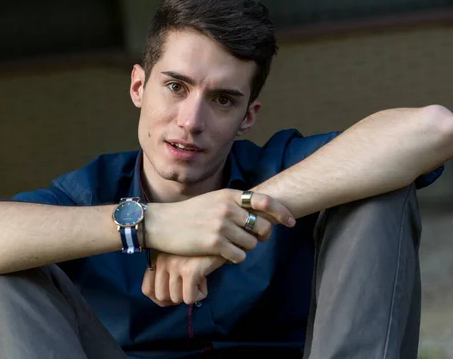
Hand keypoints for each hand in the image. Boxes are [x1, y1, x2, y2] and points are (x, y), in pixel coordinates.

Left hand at [142, 253, 225, 305]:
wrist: (221, 236)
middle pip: (161, 297)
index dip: (160, 299)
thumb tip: (165, 300)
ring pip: (176, 299)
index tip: (174, 295)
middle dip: (177, 298)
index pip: (147, 289)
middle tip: (190, 287)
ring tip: (199, 278)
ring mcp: (174, 265)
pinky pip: (189, 298)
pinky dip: (200, 295)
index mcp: (156, 256)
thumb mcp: (177, 257)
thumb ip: (167, 273)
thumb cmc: (200, 249)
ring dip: (191, 294)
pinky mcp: (189, 271)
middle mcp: (162, 260)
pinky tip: (205, 280)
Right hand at [145, 189, 293, 262]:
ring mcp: (221, 226)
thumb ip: (234, 205)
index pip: (264, 201)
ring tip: (229, 246)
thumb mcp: (212, 200)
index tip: (291, 222)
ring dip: (244, 248)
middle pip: (261, 227)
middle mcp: (228, 208)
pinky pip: (239, 256)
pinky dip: (234, 258)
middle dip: (259, 236)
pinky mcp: (214, 244)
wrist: (160, 224)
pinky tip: (222, 254)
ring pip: (251, 244)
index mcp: (229, 195)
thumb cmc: (188, 214)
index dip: (281, 212)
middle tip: (249, 239)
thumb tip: (260, 217)